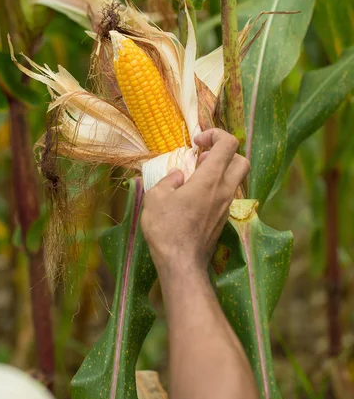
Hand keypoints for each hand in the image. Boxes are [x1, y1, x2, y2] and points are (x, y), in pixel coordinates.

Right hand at [141, 129, 249, 277]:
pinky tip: (194, 196)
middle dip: (224, 152)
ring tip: (194, 177)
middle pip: (242, 159)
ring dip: (220, 170)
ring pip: (236, 178)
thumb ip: (168, 180)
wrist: (181, 264)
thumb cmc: (166, 229)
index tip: (196, 142)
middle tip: (202, 158)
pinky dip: (216, 187)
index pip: (228, 144)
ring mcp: (226, 206)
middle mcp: (224, 190)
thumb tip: (178, 175)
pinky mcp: (223, 219)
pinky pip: (226, 194)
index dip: (215, 134)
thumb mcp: (156, 198)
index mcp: (210, 179)